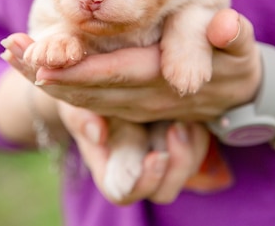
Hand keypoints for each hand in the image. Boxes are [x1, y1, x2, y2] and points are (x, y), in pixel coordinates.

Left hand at [1, 9, 261, 122]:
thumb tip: (225, 24)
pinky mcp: (127, 106)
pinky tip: (36, 71)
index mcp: (163, 78)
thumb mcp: (240, 46)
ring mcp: (132, 106)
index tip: (42, 62)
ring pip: (82, 99)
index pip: (114, 74)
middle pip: (86, 89)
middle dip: (46, 73)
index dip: (78, 70)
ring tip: (13, 57)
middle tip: (10, 52)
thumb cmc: (235, 62)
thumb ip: (233, 35)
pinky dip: (60, 88)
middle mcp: (142, 98)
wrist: (237, 94)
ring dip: (45, 80)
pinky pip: (87, 101)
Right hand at [58, 101, 208, 204]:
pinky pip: (197, 147)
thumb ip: (82, 119)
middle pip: (163, 191)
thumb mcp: (76, 104)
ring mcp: (158, 154)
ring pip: (185, 170)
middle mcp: (137, 168)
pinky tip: (192, 111)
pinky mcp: (176, 139)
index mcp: (109, 169)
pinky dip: (199, 134)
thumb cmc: (82, 100)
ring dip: (191, 150)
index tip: (155, 157)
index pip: (125, 193)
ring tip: (185, 119)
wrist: (99, 80)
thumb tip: (98, 134)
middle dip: (176, 167)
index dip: (142, 183)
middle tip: (176, 130)